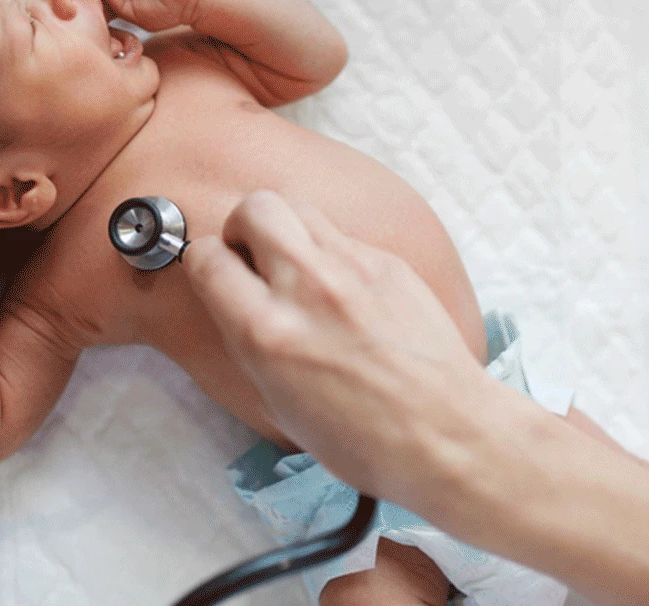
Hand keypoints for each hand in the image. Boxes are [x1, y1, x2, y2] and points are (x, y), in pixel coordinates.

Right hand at [183, 191, 490, 504]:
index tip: (216, 273)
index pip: (207, 258)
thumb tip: (238, 304)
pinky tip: (346, 292)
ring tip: (299, 269)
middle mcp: (306, 288)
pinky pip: (345, 237)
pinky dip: (333, 256)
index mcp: (266, 332)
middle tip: (255, 258)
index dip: (205, 261)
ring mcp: (353, 269)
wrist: (444, 433)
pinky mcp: (389, 265)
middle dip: (243, 228)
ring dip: (288, 232)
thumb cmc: (362, 440)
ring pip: (301, 210)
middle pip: (255, 208)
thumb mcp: (278, 403)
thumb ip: (251, 342)